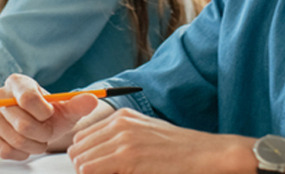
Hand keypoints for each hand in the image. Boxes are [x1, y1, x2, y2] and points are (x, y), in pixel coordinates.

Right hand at [0, 74, 99, 159]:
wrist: (34, 125)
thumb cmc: (48, 115)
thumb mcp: (66, 108)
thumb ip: (79, 103)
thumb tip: (92, 99)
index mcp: (17, 82)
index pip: (28, 99)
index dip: (44, 113)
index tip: (49, 115)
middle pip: (23, 124)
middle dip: (42, 134)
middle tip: (46, 132)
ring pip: (15, 139)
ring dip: (33, 145)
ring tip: (38, 139)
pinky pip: (3, 150)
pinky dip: (19, 153)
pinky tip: (25, 147)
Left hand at [67, 108, 256, 173]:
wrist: (207, 154)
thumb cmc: (180, 152)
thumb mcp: (147, 137)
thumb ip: (122, 141)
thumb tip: (96, 158)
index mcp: (123, 117)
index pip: (82, 138)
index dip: (86, 159)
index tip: (99, 170)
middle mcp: (119, 123)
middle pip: (77, 149)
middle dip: (84, 167)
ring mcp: (123, 138)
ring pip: (81, 161)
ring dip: (90, 173)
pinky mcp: (127, 156)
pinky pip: (90, 170)